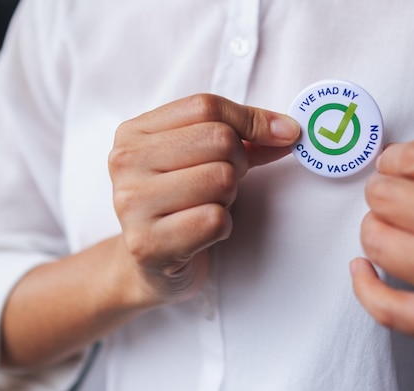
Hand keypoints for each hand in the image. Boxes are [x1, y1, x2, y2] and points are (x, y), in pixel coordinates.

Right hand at [109, 94, 298, 306]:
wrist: (151, 267)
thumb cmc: (181, 205)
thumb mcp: (202, 160)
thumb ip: (243, 138)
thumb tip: (287, 130)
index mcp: (134, 132)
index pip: (206, 106)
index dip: (252, 120)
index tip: (282, 134)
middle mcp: (126, 162)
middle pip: (219, 140)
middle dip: (238, 164)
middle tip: (222, 185)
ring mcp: (132, 203)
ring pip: (221, 178)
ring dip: (228, 198)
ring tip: (206, 207)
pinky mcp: (148, 243)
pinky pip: (215, 219)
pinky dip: (223, 227)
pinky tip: (203, 233)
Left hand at [350, 141, 413, 354]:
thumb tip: (390, 163)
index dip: (392, 162)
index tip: (390, 167)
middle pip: (388, 199)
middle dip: (380, 193)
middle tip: (389, 197)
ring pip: (380, 243)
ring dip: (372, 230)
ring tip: (385, 227)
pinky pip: (387, 308)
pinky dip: (363, 285)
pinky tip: (362, 267)